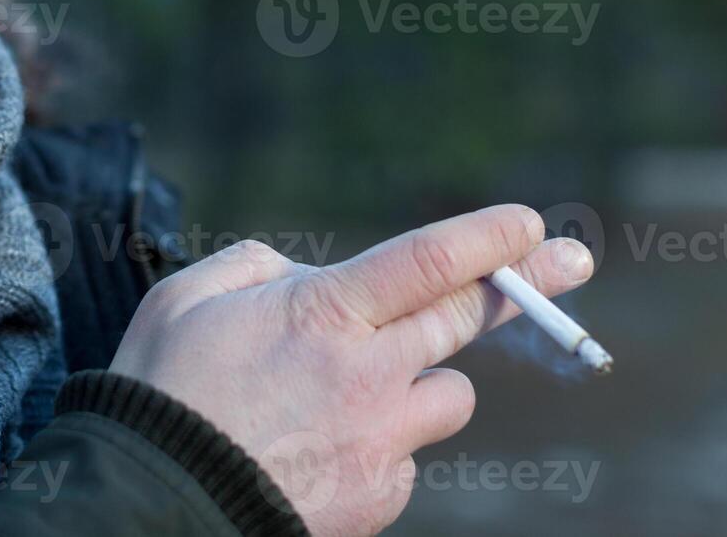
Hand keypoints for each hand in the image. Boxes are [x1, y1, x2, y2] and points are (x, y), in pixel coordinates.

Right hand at [107, 204, 593, 535]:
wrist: (156, 504)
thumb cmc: (161, 392)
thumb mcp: (185, 299)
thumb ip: (256, 268)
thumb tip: (304, 278)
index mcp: (323, 314)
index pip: (429, 262)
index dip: (487, 237)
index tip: (533, 222)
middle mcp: (368, 374)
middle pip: (464, 319)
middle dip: (526, 284)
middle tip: (570, 263)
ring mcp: (381, 441)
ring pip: (448, 397)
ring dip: (421, 383)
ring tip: (356, 394)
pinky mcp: (380, 496)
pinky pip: (406, 458)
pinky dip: (380, 446)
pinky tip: (322, 450)